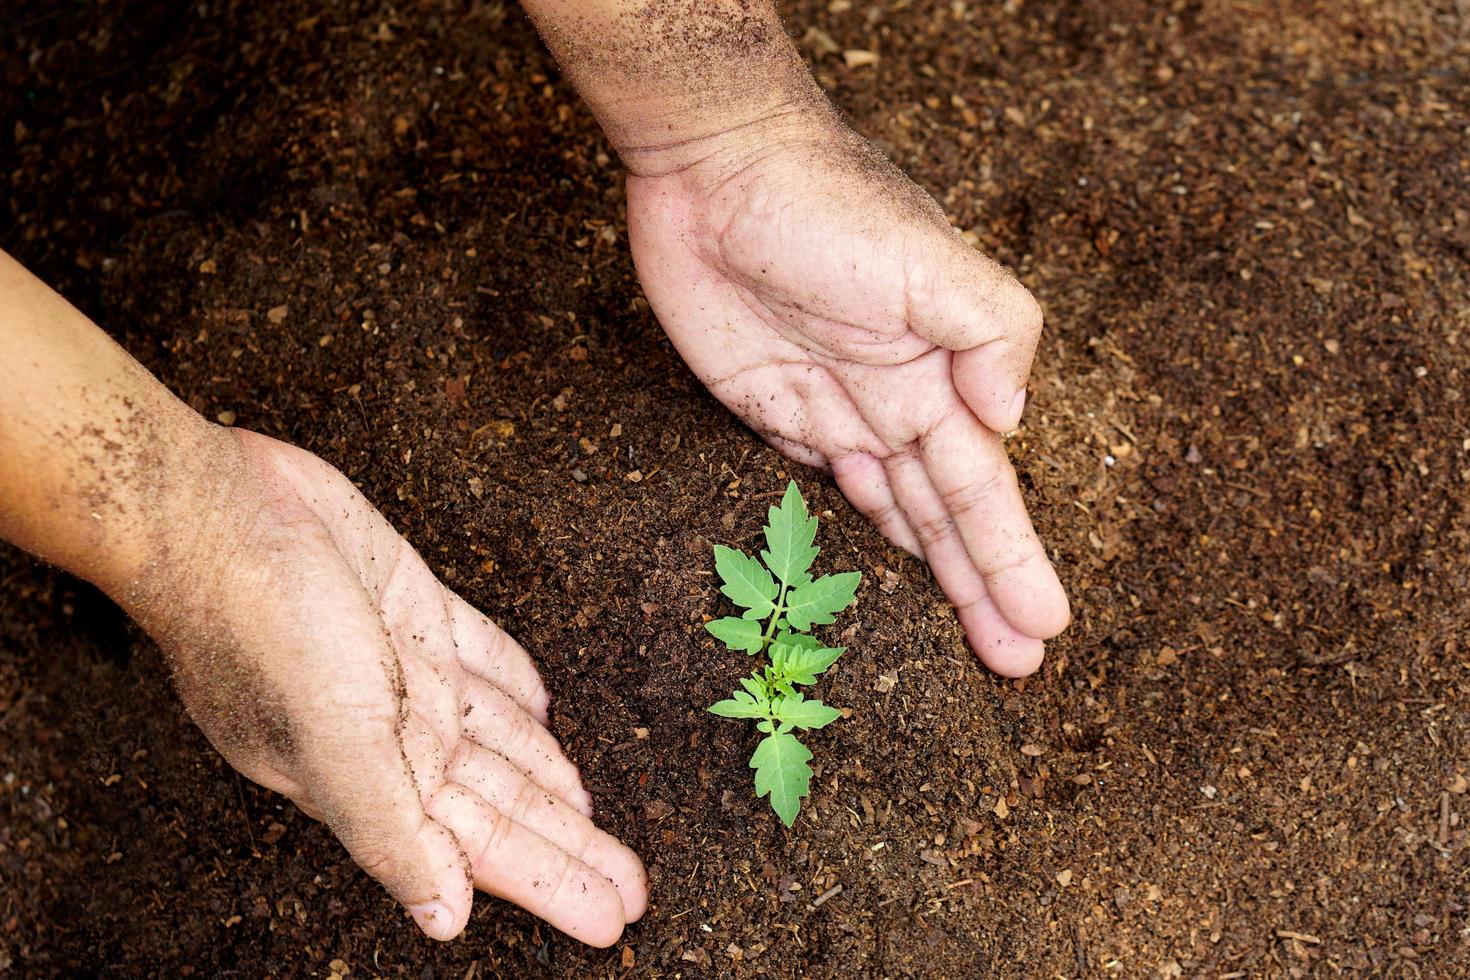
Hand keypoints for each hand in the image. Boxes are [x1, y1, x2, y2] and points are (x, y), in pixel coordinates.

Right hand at [126, 429, 645, 944]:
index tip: (613, 921)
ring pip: (502, 740)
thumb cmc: (261, 631)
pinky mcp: (414, 609)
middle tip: (632, 888)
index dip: (551, 882)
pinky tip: (543, 710)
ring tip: (592, 816)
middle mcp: (395, 735)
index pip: (483, 850)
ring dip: (550, 778)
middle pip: (504, 803)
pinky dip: (515, 687)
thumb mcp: (334, 744)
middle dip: (569, 847)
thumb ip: (391, 831)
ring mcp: (406, 672)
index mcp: (376, 779)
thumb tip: (445, 920)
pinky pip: (482, 658)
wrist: (218, 513)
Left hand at [626, 110, 1068, 675]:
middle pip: (947, 516)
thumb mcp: (933, 259)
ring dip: (935, 571)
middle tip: (1021, 666)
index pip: (986, 490)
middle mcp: (897, 401)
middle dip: (985, 588)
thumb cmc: (829, 205)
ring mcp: (833, 408)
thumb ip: (993, 332)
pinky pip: (820, 484)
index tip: (1048, 629)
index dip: (1015, 560)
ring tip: (976, 635)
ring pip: (893, 510)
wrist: (715, 169)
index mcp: (944, 375)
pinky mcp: (769, 406)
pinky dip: (856, 528)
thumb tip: (1014, 416)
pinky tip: (885, 564)